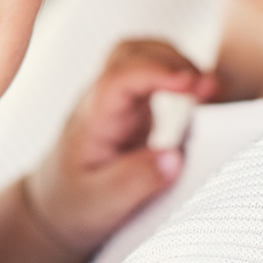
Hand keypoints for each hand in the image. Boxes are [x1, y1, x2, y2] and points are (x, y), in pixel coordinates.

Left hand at [26, 40, 214, 255]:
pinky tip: (199, 97)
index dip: (156, 72)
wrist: (53, 209)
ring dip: (177, 63)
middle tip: (210, 87)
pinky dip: (178, 77)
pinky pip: (152, 77)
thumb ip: (135, 182)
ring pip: (141, 57)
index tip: (192, 84)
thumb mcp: (101, 205)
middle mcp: (101, 103)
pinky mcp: (130, 110)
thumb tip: (174, 158)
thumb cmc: (74, 206)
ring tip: (209, 89)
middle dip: (173, 59)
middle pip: (129, 53)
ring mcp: (115, 103)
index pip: (118, 78)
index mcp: (91, 122)